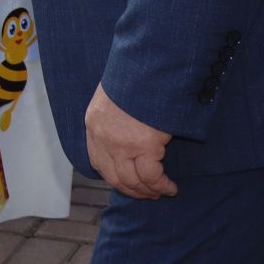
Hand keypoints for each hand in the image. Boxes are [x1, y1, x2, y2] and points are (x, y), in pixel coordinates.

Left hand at [86, 83, 176, 199]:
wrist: (150, 68)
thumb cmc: (136, 78)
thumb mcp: (114, 95)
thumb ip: (114, 116)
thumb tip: (126, 131)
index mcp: (93, 123)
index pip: (97, 161)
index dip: (112, 176)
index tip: (125, 182)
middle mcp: (103, 138)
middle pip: (114, 176)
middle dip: (131, 190)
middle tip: (147, 194)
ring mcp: (122, 144)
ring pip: (133, 181)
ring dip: (148, 192)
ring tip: (162, 192)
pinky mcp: (145, 147)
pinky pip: (152, 177)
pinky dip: (161, 186)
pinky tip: (170, 187)